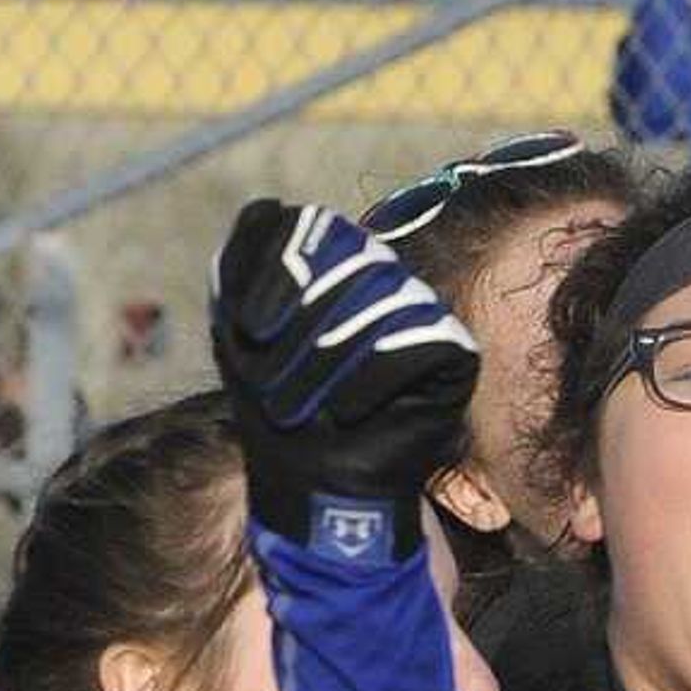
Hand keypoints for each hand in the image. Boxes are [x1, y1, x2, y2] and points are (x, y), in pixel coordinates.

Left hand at [210, 198, 480, 559]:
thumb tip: (272, 207)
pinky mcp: (454, 350)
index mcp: (329, 260)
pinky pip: (420, 336)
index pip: (307, 224)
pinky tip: (352, 411)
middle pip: (347, 256)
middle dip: (301, 326)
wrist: (319, 483)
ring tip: (305, 407)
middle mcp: (380, 274)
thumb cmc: (276, 408)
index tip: (250, 331)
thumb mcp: (236, 330)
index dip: (275, 272)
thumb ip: (244, 262)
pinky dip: (375, 376)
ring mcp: (420, 309)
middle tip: (274, 388)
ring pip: (384, 294)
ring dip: (329, 359)